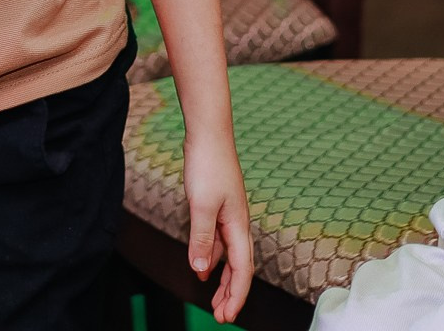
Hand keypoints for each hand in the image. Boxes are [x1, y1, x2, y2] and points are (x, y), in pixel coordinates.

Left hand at [183, 128, 252, 322]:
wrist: (208, 132)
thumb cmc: (208, 164)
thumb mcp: (201, 205)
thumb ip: (201, 239)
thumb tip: (201, 272)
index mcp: (239, 226)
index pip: (243, 270)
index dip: (236, 296)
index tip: (226, 317)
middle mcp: (237, 224)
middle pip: (239, 268)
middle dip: (231, 294)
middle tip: (220, 317)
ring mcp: (228, 215)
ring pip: (228, 257)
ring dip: (222, 280)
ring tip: (214, 301)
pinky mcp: (217, 207)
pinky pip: (217, 242)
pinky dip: (212, 258)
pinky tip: (203, 268)